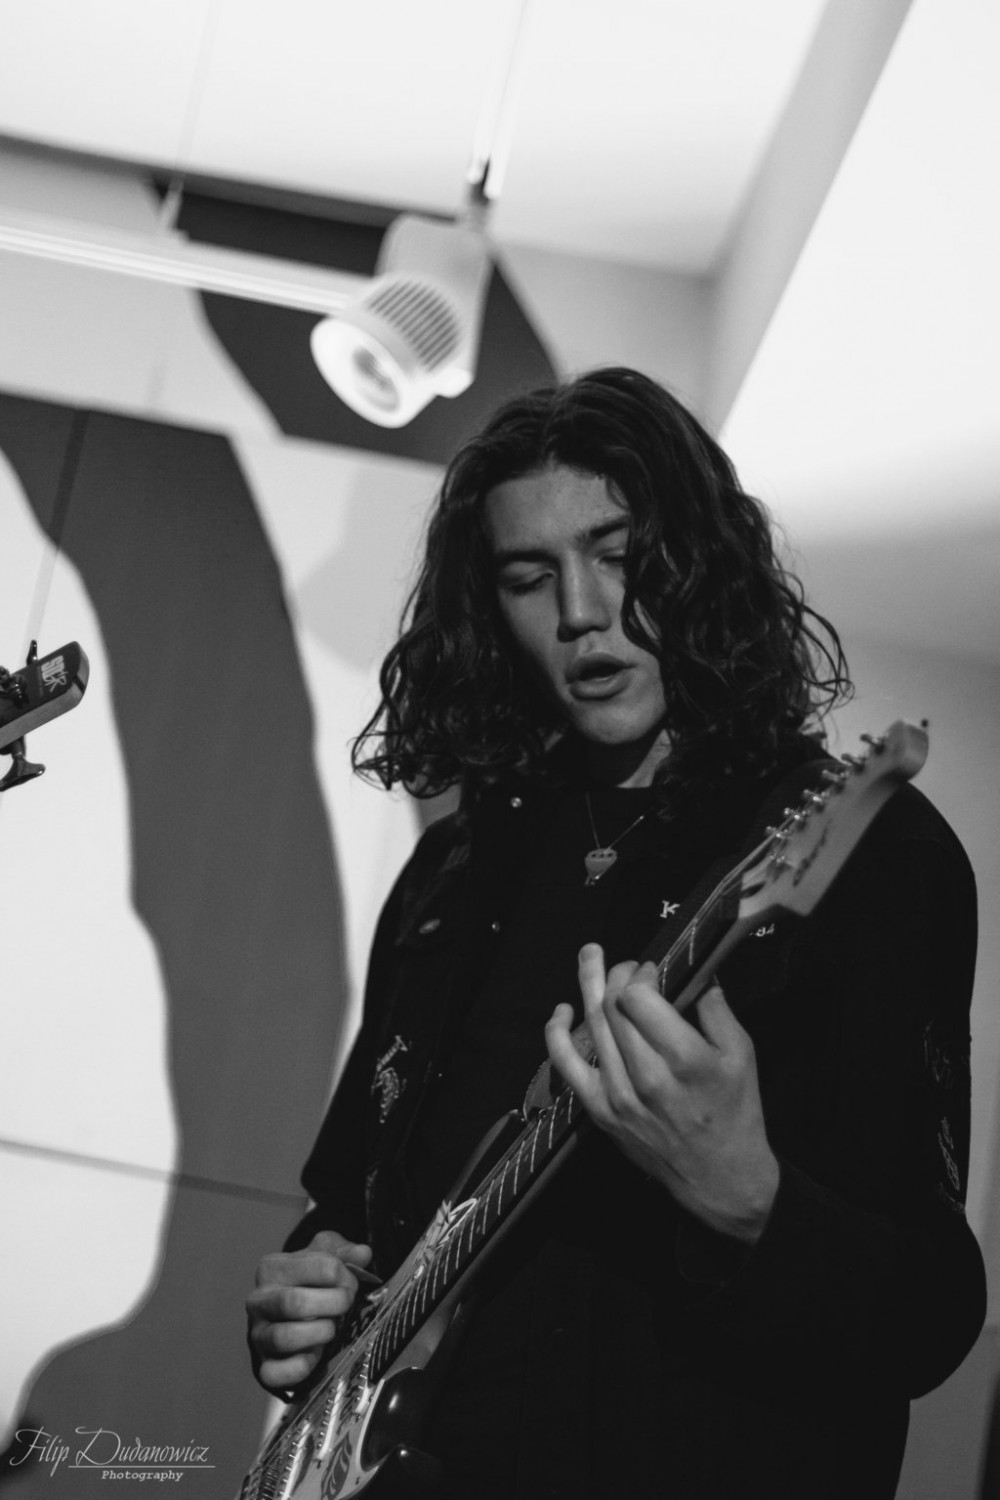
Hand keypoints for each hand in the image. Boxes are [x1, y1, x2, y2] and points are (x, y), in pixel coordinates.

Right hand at [246, 1230, 373, 1394]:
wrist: (290, 1314)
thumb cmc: (309, 1281)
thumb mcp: (325, 1256)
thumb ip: (344, 1252)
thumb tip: (363, 1254)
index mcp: (272, 1268)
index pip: (316, 1266)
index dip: (343, 1275)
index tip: (352, 1281)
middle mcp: (258, 1300)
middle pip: (294, 1302)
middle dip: (333, 1303)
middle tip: (347, 1304)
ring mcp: (258, 1335)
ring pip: (284, 1337)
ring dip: (319, 1333)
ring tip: (332, 1327)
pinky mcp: (263, 1365)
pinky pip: (276, 1373)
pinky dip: (301, 1366)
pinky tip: (316, 1355)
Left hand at [545, 944, 778, 1242]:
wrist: (720, 1178)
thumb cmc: (736, 1113)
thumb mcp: (742, 1056)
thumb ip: (717, 1009)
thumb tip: (696, 972)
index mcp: (684, 1060)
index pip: (639, 998)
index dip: (642, 973)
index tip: (653, 969)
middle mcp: (646, 1076)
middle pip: (613, 1007)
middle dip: (617, 974)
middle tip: (628, 964)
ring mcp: (617, 1096)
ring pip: (592, 1026)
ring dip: (588, 985)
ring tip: (591, 956)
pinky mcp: (601, 1112)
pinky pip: (567, 1067)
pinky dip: (557, 1034)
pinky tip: (562, 1010)